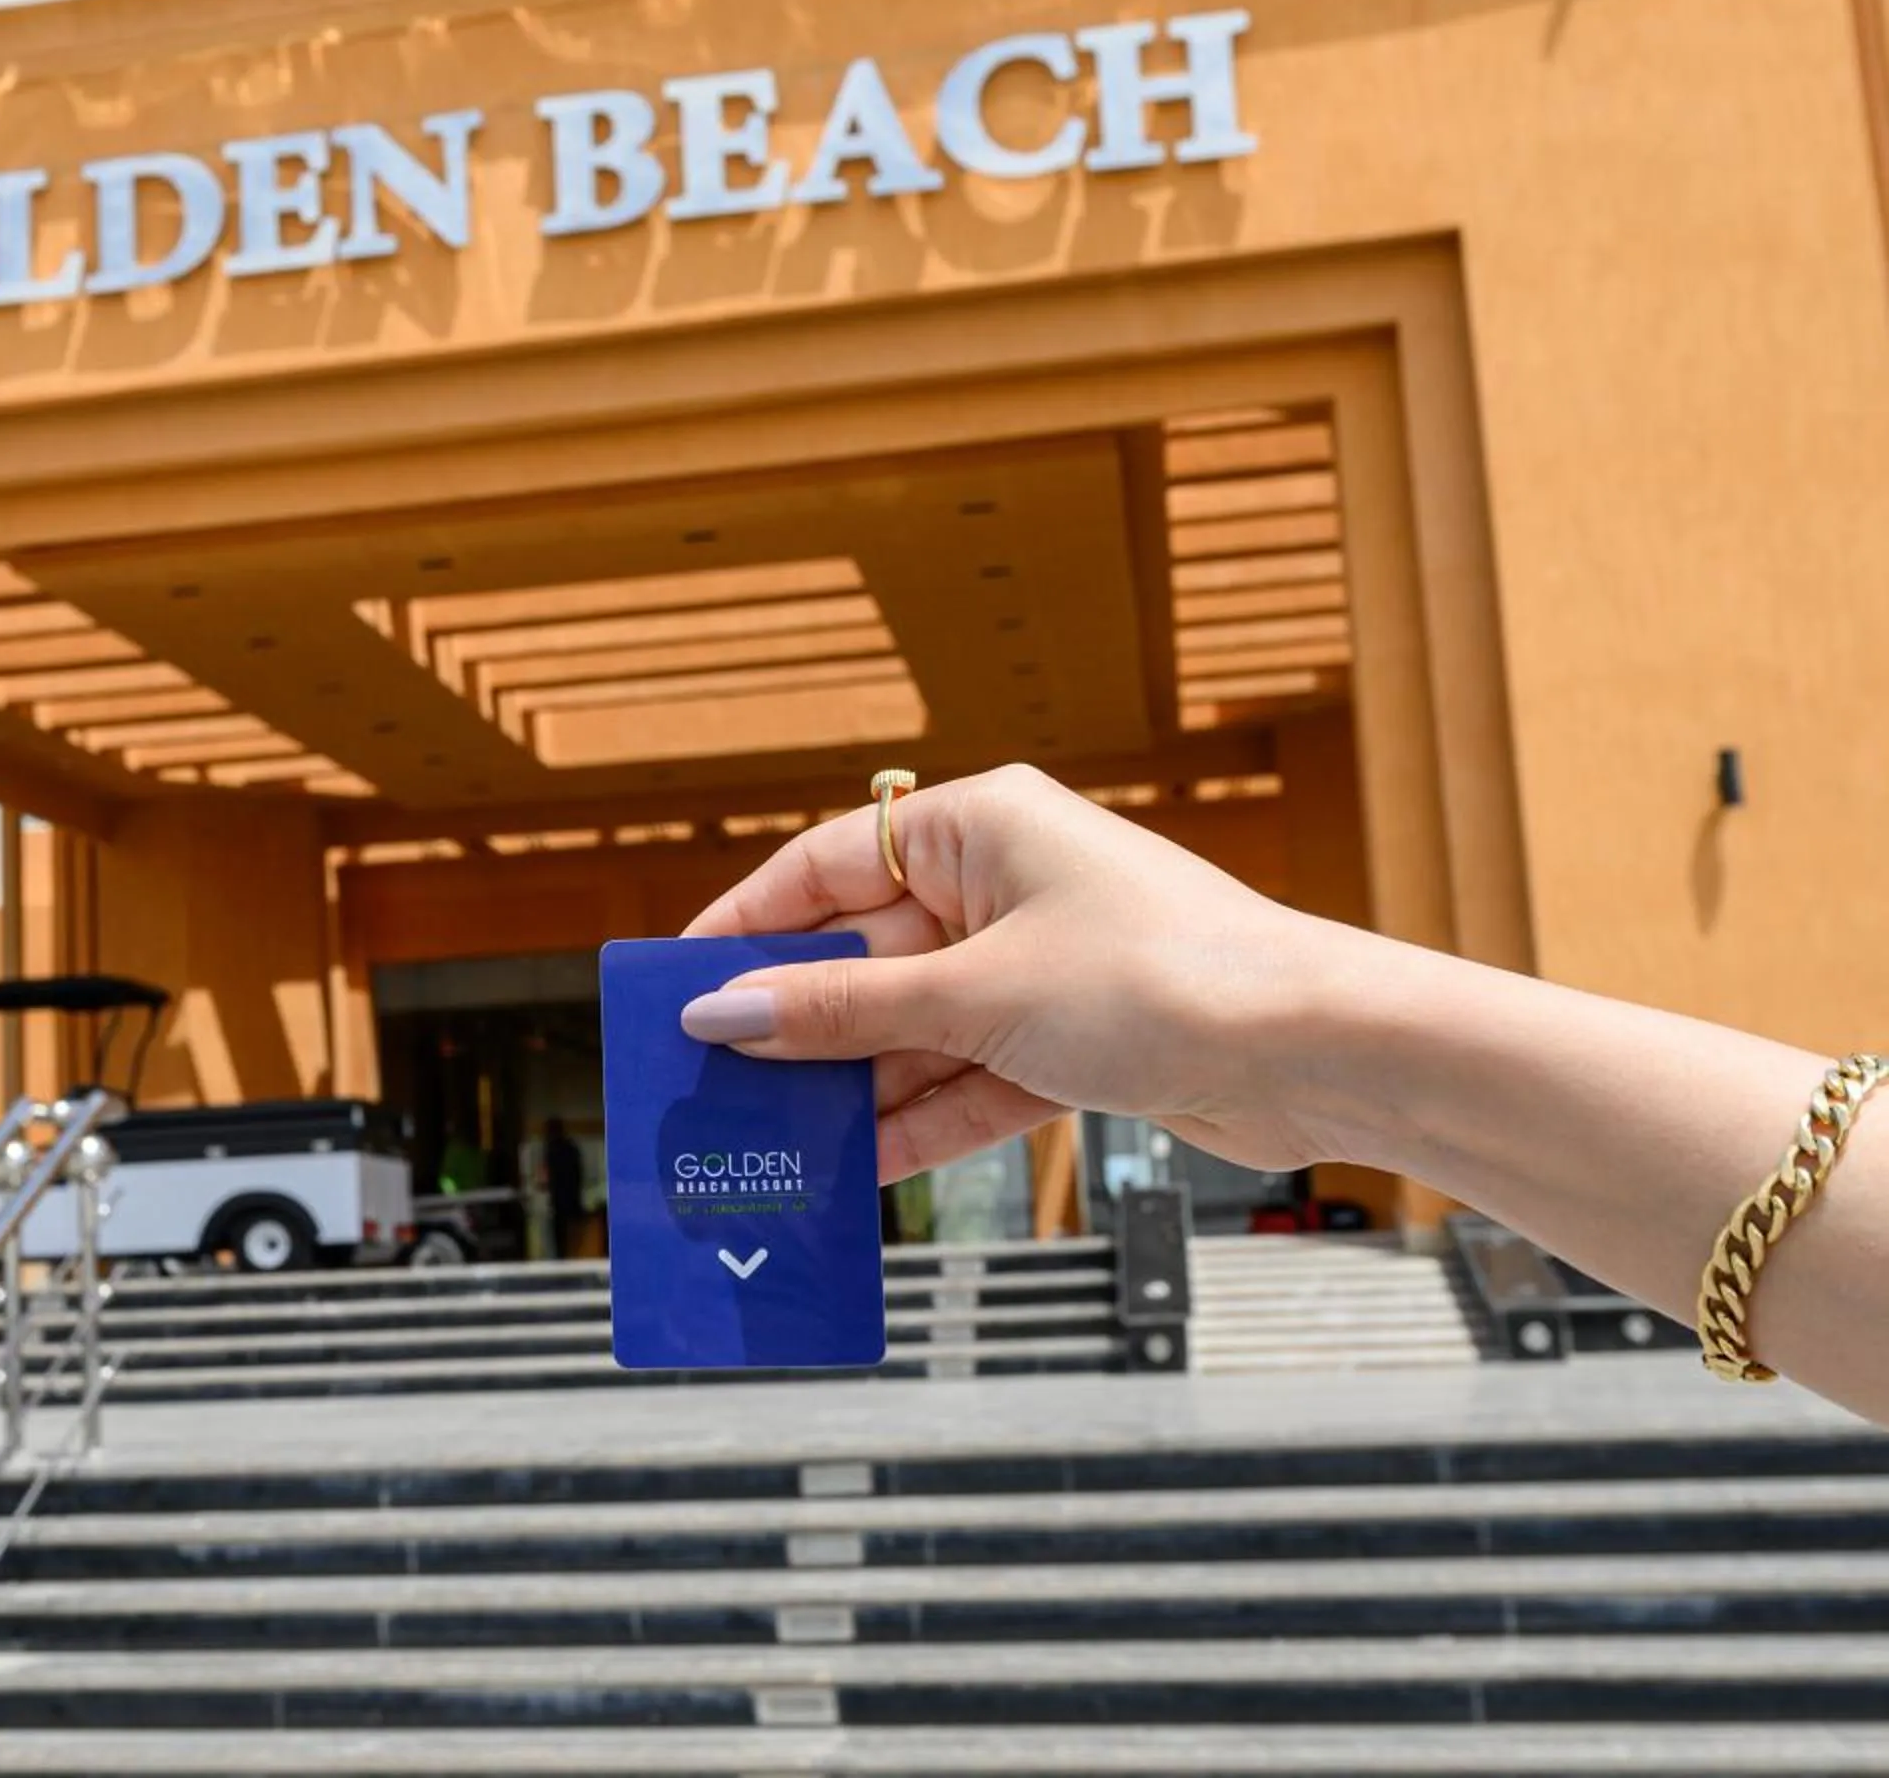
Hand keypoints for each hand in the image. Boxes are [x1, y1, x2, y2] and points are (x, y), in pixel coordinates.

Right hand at [680, 764, 1358, 1183]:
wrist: (1319, 1051)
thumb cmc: (1165, 979)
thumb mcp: (976, 996)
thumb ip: (843, 1013)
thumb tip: (723, 1014)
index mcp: (980, 828)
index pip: (824, 866)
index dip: (745, 927)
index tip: (679, 985)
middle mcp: (1004, 886)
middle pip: (862, 956)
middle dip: (795, 1027)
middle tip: (713, 1087)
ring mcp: (1036, 966)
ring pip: (911, 1028)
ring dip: (851, 1087)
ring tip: (771, 1146)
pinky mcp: (1070, 1041)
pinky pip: (965, 1077)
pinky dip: (917, 1119)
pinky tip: (857, 1169)